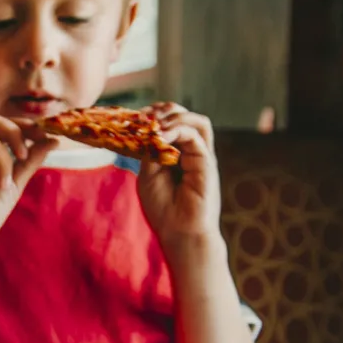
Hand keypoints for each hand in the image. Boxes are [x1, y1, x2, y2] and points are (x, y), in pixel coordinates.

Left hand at [137, 102, 222, 248]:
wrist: (179, 232)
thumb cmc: (163, 208)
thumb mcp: (148, 174)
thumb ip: (149, 151)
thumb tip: (148, 130)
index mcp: (176, 153)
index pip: (170, 122)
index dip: (154, 115)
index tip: (134, 117)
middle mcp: (191, 151)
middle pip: (186, 116)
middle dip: (164, 110)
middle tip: (145, 116)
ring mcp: (201, 156)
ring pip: (197, 121)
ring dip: (174, 117)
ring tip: (155, 125)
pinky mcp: (207, 163)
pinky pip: (195, 136)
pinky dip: (176, 130)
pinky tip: (159, 137)